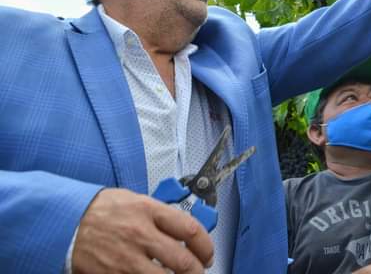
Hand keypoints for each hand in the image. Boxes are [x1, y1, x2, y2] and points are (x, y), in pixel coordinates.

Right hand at [72, 188, 213, 273]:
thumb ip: (161, 215)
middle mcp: (140, 234)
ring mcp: (126, 258)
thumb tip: (185, 232)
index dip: (206, 246)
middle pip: (183, 261)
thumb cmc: (102, 209)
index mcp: (149, 211)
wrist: (66, 220)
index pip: (191, 230)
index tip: (208, 254)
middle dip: (198, 272)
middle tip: (200, 272)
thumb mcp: (136, 200)